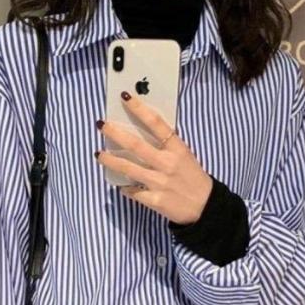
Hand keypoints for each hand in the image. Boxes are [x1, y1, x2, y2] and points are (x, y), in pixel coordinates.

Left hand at [94, 90, 212, 224]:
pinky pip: (133, 191)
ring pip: (129, 169)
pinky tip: (121, 185)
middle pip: (136, 145)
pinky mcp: (155, 200)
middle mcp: (167, 163)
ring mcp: (159, 182)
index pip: (157, 124)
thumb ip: (166, 146)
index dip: (140, 109)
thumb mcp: (185, 156)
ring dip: (111, 160)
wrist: (205, 207)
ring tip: (99, 154)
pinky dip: (125, 188)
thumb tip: (142, 134)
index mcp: (177, 149)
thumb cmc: (193, 178)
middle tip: (101, 125)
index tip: (125, 97)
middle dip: (116, 133)